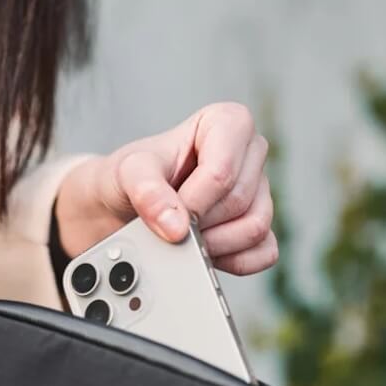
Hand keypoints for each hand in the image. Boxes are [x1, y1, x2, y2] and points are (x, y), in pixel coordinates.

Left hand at [54, 102, 276, 274]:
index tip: (170, 209)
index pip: (222, 171)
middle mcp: (250, 153)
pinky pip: (264, 252)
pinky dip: (233, 262)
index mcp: (226, 123)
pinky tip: (205, 255)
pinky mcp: (260, 226)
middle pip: (238, 201)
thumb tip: (177, 228)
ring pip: (255, 228)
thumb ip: (148, 192)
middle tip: (169, 224)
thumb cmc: (130, 177)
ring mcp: (260, 190)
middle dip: (199, 223)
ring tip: (183, 239)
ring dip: (214, 245)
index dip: (194, 200)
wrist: (121, 205)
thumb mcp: (128, 173)